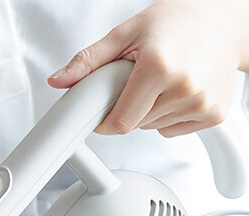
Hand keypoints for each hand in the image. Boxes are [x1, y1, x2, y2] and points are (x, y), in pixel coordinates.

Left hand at [48, 0, 248, 136]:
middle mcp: (184, 88)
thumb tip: (58, 80)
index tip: (103, 112)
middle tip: (140, 79)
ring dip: (149, 111)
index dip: (105, 121)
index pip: (119, 122)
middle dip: (129, 107)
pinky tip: (179, 90)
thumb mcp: (127, 32)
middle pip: (135, 125)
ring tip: (163, 79)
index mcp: (159, 68)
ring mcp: (201, 103)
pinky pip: (173, 129)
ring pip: (152, 127)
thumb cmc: (177, 21)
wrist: (225, 18)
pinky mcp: (213, 115)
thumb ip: (88, 60)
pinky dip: (169, 115)